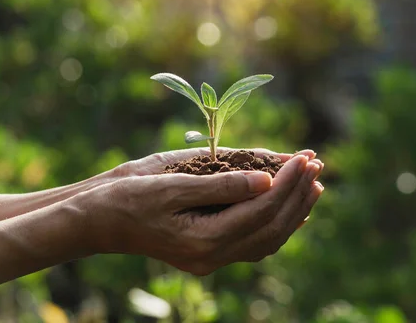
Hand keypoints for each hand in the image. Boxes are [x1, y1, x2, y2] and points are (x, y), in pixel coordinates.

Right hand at [84, 152, 323, 275]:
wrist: (99, 222)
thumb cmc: (128, 198)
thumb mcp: (172, 185)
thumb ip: (221, 185)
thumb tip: (266, 180)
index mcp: (203, 241)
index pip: (261, 211)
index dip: (287, 182)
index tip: (304, 157)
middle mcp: (212, 257)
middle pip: (272, 227)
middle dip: (298, 194)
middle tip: (316, 164)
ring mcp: (211, 258)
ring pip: (268, 239)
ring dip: (294, 210)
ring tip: (314, 182)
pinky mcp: (209, 252)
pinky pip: (254, 242)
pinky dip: (277, 222)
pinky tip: (291, 206)